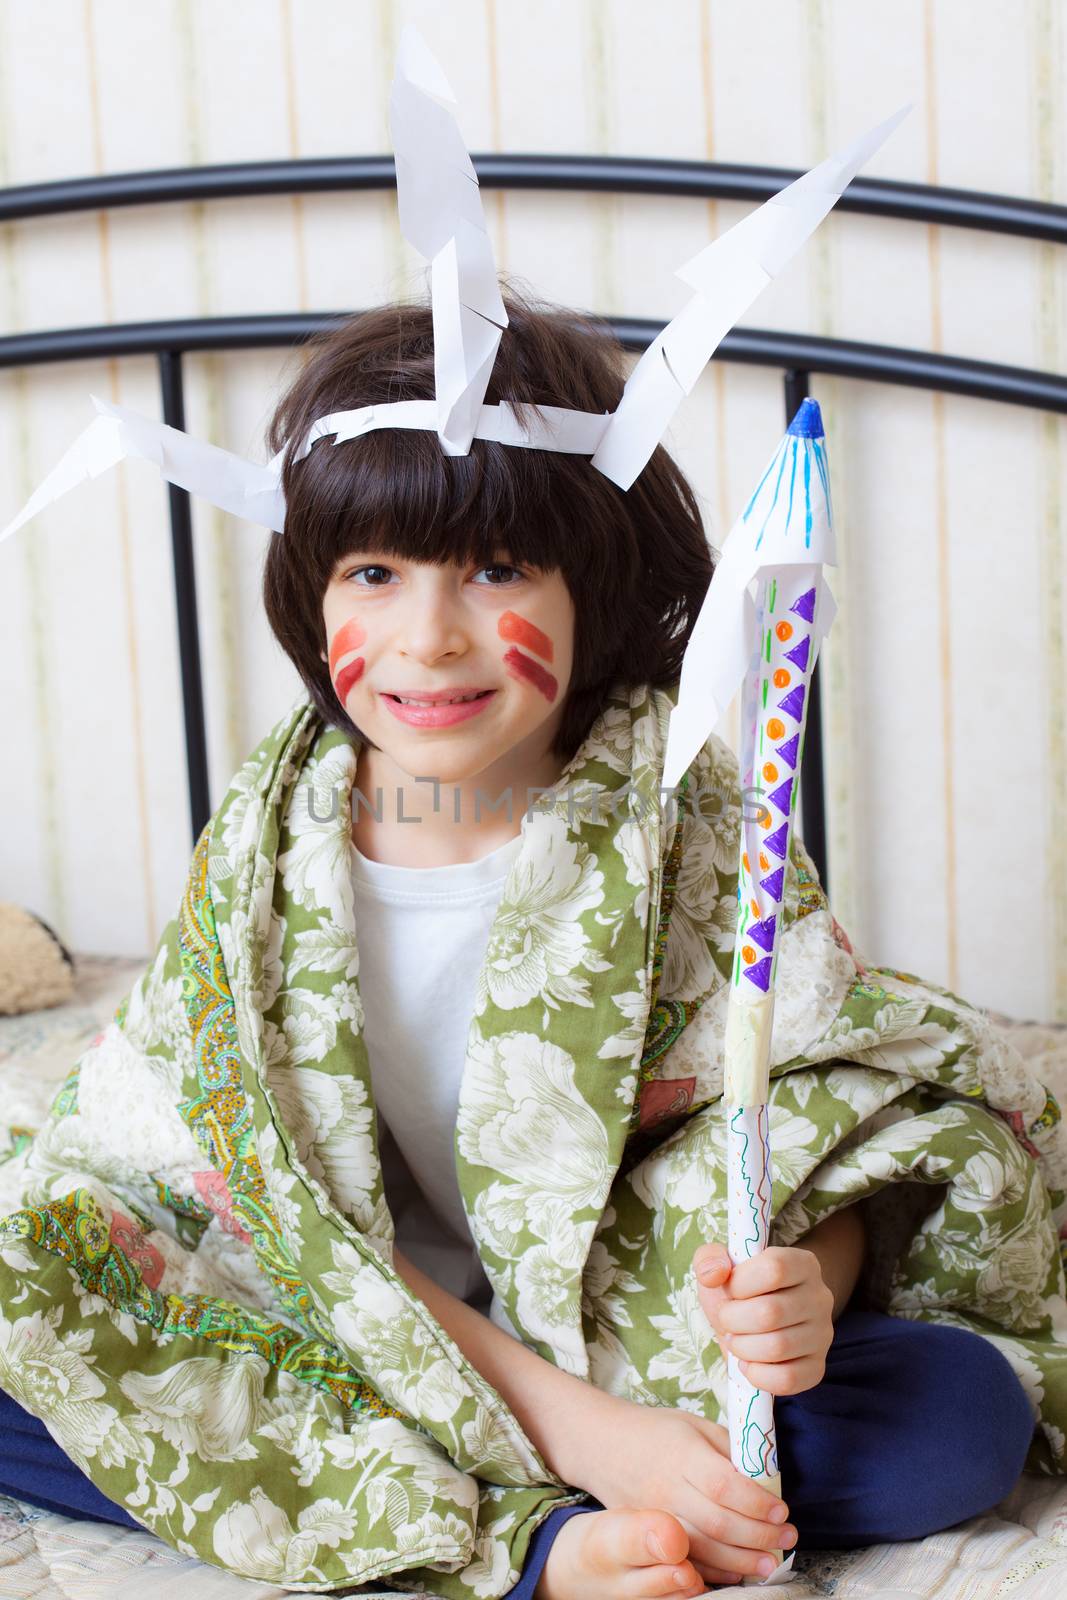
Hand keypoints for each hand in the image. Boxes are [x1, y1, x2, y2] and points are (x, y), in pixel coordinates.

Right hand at [568, 1389, 797, 1583]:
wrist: (603, 1445)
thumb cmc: (657, 1431)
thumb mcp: (695, 1426)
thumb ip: (729, 1450)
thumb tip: (767, 1476)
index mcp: (683, 1455)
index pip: (725, 1486)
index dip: (758, 1503)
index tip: (783, 1510)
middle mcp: (668, 1489)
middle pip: (718, 1523)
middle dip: (760, 1536)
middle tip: (789, 1538)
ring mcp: (655, 1516)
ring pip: (703, 1549)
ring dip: (742, 1560)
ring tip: (771, 1562)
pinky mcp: (648, 1535)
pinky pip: (684, 1561)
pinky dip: (714, 1571)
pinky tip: (737, 1572)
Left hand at [693, 1241, 834, 1395]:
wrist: (753, 1323)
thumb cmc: (739, 1291)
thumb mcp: (720, 1265)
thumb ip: (709, 1259)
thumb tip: (714, 1274)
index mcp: (802, 1263)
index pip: (774, 1269)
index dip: (741, 1283)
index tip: (731, 1290)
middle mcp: (819, 1297)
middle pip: (771, 1312)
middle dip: (733, 1320)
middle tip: (727, 1321)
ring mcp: (822, 1335)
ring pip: (777, 1347)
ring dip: (742, 1347)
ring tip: (736, 1340)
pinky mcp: (816, 1368)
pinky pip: (787, 1379)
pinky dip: (757, 1375)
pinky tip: (748, 1363)